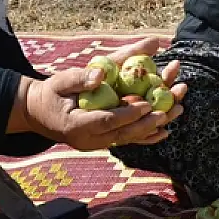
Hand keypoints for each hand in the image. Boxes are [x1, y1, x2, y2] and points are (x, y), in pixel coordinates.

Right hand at [10, 37, 185, 149]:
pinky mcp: (104, 142)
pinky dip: (147, 135)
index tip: (147, 104)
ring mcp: (98, 144)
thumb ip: (81, 77)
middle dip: (150, 121)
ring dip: (155, 125)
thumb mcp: (61, 80)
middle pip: (124, 133)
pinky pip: (129, 140)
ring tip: (178, 111)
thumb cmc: (52, 92)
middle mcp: (89, 140)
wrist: (40, 113)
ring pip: (131, 137)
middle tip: (171, 109)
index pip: (106, 121)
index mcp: (76, 125)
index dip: (128, 114)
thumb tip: (101, 74)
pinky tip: (166, 130)